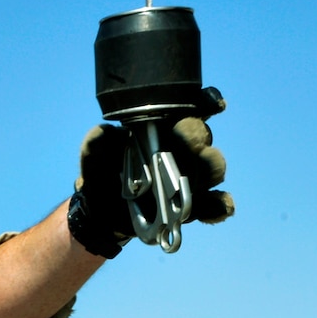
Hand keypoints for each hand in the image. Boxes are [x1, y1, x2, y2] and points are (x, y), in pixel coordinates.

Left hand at [69, 115, 232, 257]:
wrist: (102, 213)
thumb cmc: (103, 175)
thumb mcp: (94, 158)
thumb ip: (97, 144)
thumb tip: (103, 134)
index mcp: (163, 130)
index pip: (191, 111)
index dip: (207, 104)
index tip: (214, 105)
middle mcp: (183, 151)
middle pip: (202, 137)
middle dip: (197, 137)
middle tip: (193, 142)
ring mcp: (191, 179)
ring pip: (212, 167)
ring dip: (209, 167)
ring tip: (200, 168)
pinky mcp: (193, 207)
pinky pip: (213, 205)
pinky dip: (220, 205)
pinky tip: (222, 205)